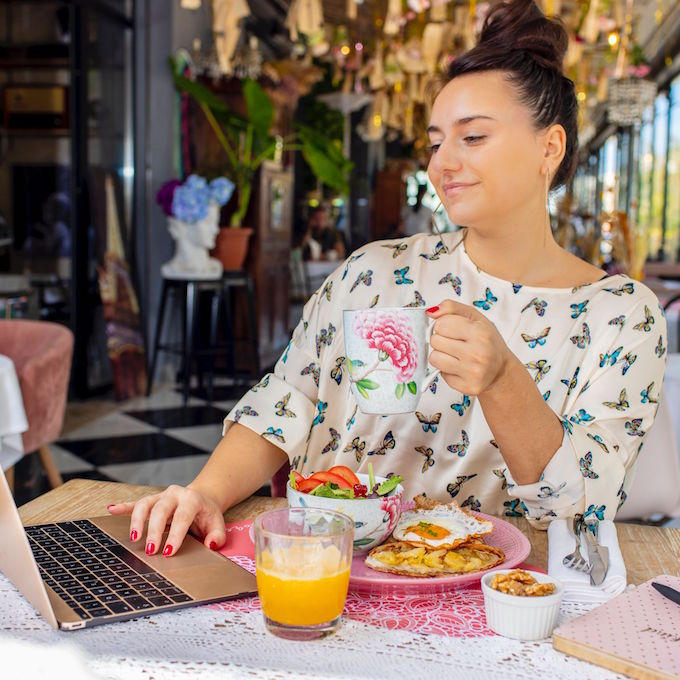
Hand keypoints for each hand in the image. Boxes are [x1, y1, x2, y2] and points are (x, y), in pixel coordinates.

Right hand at [107, 484, 226, 556]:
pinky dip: (124, 506)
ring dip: (136, 520)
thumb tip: (210, 545)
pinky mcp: (152, 500)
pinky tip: (112, 509)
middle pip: (161, 510)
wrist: (203, 497)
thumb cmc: (208, 514)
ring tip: (133, 538)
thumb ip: (217, 536)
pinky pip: (136, 503)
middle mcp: (175, 494)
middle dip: (154, 530)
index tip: (169, 551)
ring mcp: (161, 496)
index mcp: (192, 499)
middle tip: (151, 550)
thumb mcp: (218, 524)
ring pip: (145, 504)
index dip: (175, 534)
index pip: (182, 517)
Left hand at [426, 300, 512, 394]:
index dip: (443, 325)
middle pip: (435, 341)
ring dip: (441, 355)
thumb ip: (451, 308)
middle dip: (441, 340)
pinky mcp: (467, 387)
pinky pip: (441, 374)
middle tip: (455, 343)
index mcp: (480, 332)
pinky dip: (447, 370)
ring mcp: (473, 372)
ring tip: (455, 355)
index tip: (453, 329)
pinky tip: (460, 367)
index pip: (441, 324)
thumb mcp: (474, 317)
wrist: (501, 369)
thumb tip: (430, 312)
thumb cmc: (486, 340)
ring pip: (434, 358)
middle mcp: (478, 353)